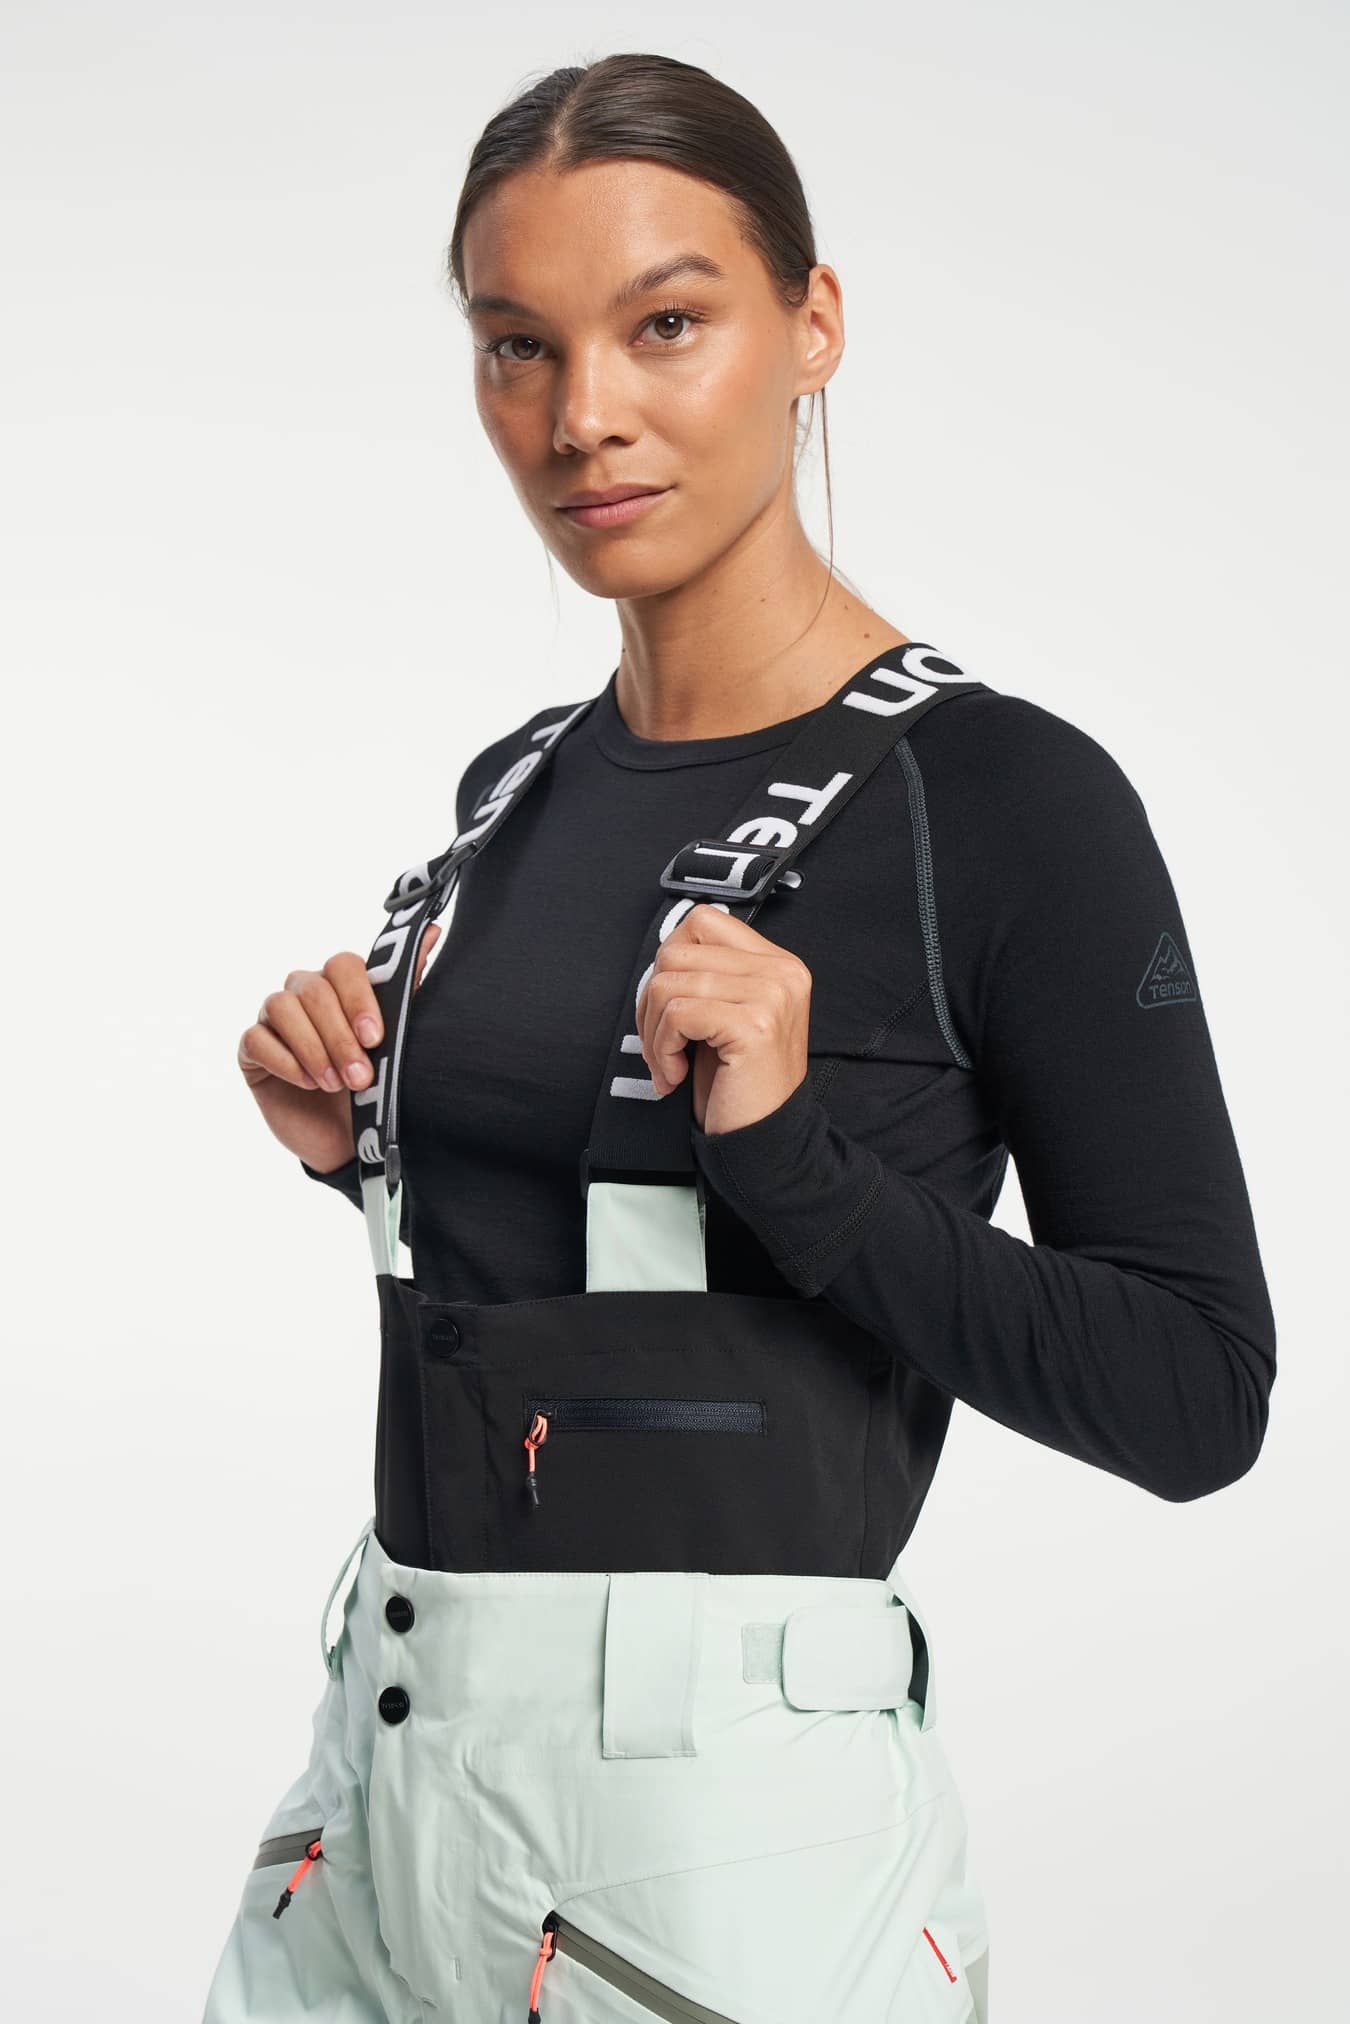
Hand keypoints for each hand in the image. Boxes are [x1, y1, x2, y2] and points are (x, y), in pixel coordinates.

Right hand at [237, 926, 440, 1170]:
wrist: (349, 1140)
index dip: (358, 998)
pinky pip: (257, 1038)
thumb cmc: (373, 1086)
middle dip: (339, 1036)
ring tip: (334, 1084)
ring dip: (312, 1048)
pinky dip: (284, 1060)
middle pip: (314, 989)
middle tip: (360, 1077)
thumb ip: (407, 989)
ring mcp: (275, 1018)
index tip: (375, 1037)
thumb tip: (431, 933)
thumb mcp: (396, 1043)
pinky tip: (307, 1083)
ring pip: (282, 1007)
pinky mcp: (252, 1048)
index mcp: (342, 986)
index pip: (343, 965)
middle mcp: (305, 992)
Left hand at [634, 903, 810, 1135]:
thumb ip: (708, 976)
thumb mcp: (726, 1014)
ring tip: (668, 1065)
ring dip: (652, 1032)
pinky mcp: (754, 1024)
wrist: (766, 1139)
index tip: (669, 1009)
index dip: (670, 962)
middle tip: (660, 1046)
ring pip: (668, 983)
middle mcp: (782, 971)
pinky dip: (662, 1049)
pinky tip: (676, 1075)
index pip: (703, 922)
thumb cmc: (739, 1083)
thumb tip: (662, 957)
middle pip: (676, 951)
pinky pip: (676, 1014)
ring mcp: (771, 995)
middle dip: (651, 1003)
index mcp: (777, 963)